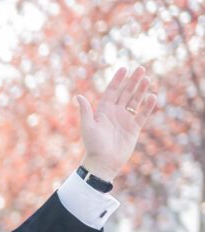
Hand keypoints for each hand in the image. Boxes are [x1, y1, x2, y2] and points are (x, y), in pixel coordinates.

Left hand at [75, 65, 154, 180]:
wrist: (103, 163)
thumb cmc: (93, 145)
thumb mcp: (88, 126)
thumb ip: (86, 111)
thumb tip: (78, 96)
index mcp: (103, 110)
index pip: (112, 90)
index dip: (118, 79)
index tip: (124, 68)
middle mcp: (115, 112)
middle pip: (126, 92)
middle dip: (133, 81)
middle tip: (140, 68)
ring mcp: (125, 119)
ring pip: (135, 101)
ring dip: (141, 90)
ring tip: (147, 79)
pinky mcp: (134, 128)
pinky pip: (142, 115)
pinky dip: (148, 107)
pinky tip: (152, 97)